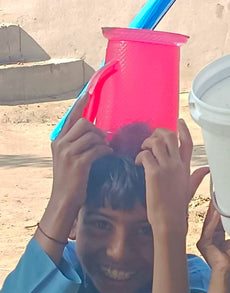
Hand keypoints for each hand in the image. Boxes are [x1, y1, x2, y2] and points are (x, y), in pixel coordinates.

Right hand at [41, 94, 111, 237]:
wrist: (64, 200)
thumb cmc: (72, 180)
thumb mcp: (69, 158)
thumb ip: (78, 144)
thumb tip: (96, 133)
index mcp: (58, 140)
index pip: (70, 117)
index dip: (80, 104)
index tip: (88, 92)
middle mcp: (60, 144)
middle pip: (83, 123)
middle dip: (97, 130)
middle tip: (104, 140)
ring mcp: (68, 153)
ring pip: (92, 135)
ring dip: (103, 142)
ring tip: (105, 150)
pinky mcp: (79, 163)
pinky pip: (98, 149)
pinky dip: (106, 151)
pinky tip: (107, 155)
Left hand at [136, 120, 208, 236]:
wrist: (170, 219)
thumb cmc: (178, 206)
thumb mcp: (190, 188)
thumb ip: (197, 176)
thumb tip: (207, 169)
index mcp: (186, 167)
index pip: (187, 142)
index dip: (183, 129)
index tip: (178, 121)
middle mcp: (178, 164)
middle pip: (170, 137)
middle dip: (158, 133)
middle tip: (150, 139)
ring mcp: (166, 168)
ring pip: (156, 142)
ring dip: (146, 144)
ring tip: (142, 151)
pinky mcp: (154, 173)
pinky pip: (145, 155)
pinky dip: (139, 156)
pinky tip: (138, 164)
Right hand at [197, 199, 229, 284]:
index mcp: (215, 238)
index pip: (218, 222)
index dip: (221, 212)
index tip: (224, 200)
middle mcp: (208, 238)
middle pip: (212, 220)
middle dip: (216, 208)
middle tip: (218, 194)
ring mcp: (204, 241)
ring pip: (210, 223)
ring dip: (214, 211)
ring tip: (218, 199)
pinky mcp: (204, 243)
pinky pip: (210, 229)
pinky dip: (215, 221)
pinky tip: (218, 212)